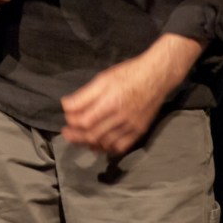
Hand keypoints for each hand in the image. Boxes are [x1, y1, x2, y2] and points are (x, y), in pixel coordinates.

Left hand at [60, 33, 204, 155]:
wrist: (156, 77)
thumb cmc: (127, 74)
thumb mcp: (102, 79)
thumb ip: (84, 95)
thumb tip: (66, 105)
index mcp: (110, 102)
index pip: (85, 121)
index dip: (72, 122)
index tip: (66, 117)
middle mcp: (121, 118)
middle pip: (93, 135)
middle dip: (76, 136)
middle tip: (66, 133)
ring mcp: (131, 127)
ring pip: (106, 143)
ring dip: (89, 143)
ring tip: (79, 140)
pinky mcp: (139, 131)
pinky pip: (121, 147)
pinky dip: (107, 149)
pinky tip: (98, 145)